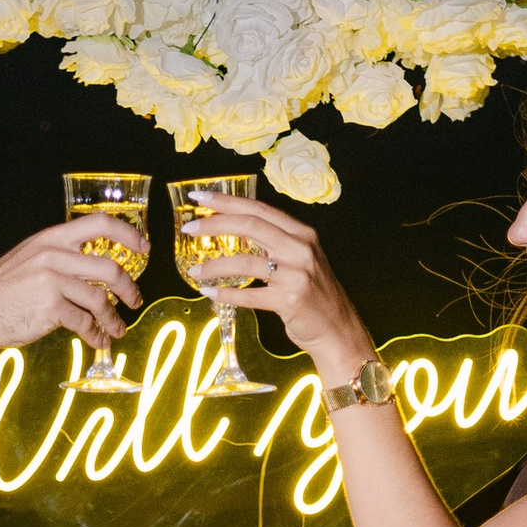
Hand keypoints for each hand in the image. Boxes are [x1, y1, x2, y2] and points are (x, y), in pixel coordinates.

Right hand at [0, 220, 144, 370]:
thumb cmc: (2, 289)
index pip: (100, 223)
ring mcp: (53, 281)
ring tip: (117, 329)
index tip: (144, 247)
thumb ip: (60, 256)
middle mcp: (54, 255)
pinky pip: (85, 322)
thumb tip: (93, 266)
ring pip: (100, 299)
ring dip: (113, 318)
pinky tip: (98, 339)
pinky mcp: (51, 307)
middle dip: (128, 288)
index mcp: (51, 238)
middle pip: (109, 268)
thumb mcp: (30, 258)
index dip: (128, 234)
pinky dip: (96, 334)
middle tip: (134, 299)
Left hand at [192, 194, 373, 376]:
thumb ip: (275, 242)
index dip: (227, 201)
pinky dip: (226, 294)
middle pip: (250, 226)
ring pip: (245, 261)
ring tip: (194, 270)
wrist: (337, 328)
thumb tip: (233, 228)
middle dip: (215, 224)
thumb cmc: (313, 292)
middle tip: (189, 229)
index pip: (259, 209)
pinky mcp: (289, 301)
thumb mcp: (300, 259)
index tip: (200, 198)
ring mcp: (296, 275)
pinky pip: (249, 295)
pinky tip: (210, 292)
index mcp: (302, 233)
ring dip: (214, 266)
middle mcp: (301, 249)